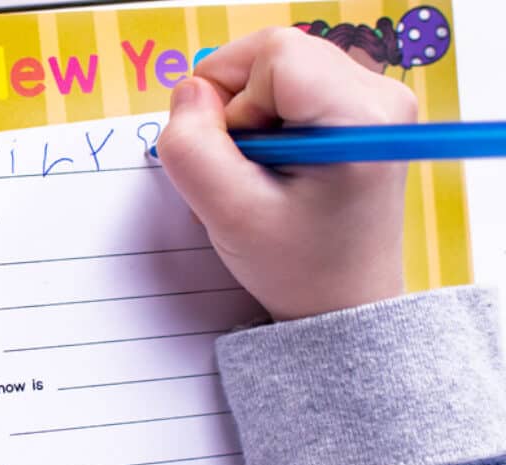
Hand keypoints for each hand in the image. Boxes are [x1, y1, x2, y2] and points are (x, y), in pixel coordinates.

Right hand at [157, 28, 416, 320]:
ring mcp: (378, 102)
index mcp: (359, 116)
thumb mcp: (229, 216)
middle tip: (241, 170)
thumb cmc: (298, 268)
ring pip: (282, 70)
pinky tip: (274, 168)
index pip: (272, 53)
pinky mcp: (365, 114)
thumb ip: (192, 147)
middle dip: (239, 107)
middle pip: (278, 56)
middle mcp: (381, 95)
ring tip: (257, 176)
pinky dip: (270, 122)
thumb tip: (189, 91)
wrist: (344, 305)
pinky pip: (297, 89)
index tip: (231, 155)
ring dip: (252, 117)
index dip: (229, 94)